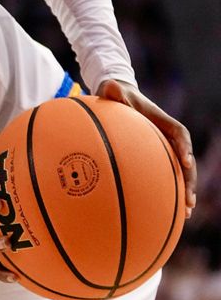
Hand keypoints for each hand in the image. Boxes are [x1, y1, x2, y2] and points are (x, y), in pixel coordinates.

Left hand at [96, 79, 195, 216]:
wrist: (117, 98)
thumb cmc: (115, 95)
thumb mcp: (113, 90)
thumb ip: (113, 91)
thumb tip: (110, 87)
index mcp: (161, 120)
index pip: (179, 132)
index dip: (184, 146)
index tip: (186, 162)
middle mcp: (166, 136)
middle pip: (185, 159)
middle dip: (189, 179)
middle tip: (189, 199)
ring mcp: (162, 148)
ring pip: (179, 172)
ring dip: (184, 191)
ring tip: (188, 212)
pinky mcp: (154, 157)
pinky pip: (164, 175)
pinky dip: (169, 191)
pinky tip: (169, 211)